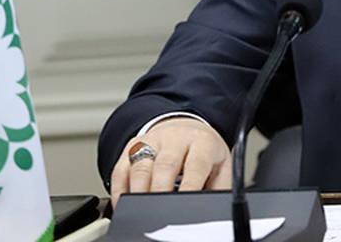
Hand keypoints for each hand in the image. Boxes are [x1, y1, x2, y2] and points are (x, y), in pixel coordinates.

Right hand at [110, 117, 231, 206]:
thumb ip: (220, 188)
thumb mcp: (221, 165)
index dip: (190, 186)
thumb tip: (214, 210)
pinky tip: (123, 205)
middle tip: (159, 212)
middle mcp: (175, 138)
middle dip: (160, 191)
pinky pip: (121, 169)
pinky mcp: (132, 147)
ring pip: (140, 165)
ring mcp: (151, 141)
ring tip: (139, 212)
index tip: (183, 206)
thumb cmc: (204, 153)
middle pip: (165, 164)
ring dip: (138, 192)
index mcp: (202, 142)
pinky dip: (119, 190)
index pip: (196, 164)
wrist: (187, 128)